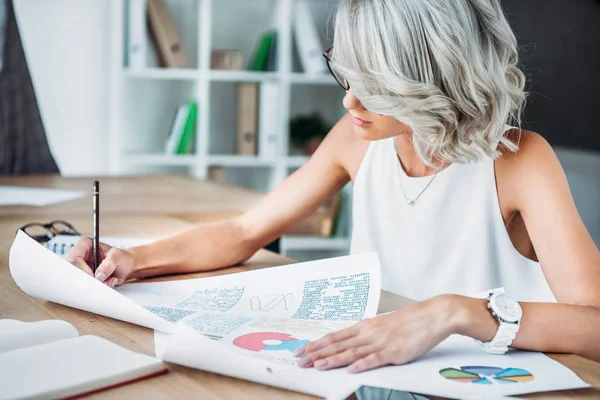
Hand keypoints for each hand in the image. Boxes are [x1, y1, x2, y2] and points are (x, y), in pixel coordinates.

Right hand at [67, 236, 134, 286]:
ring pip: (79, 281)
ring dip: (95, 284)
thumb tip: (99, 275)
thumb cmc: (122, 258)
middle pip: (73, 271)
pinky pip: (86, 287)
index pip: (74, 256)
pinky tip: (108, 282)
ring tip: (109, 280)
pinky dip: (97, 288)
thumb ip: (109, 263)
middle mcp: (81, 256)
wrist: (128, 267)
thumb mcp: (118, 256)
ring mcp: (82, 268)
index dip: (81, 268)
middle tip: (101, 281)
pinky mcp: (86, 278)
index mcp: (86, 245)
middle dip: (89, 278)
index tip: (92, 275)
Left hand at [294, 295, 460, 372]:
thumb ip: (367, 334)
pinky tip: (351, 369)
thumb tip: (350, 343)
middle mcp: (369, 333)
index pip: (335, 336)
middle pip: (338, 344)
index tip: (302, 349)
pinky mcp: (395, 351)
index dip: (317, 344)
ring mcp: (381, 342)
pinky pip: (375, 359)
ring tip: (317, 365)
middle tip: (300, 360)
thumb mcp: (383, 324)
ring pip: (352, 352)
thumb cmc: (409, 321)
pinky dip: (362, 364)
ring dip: (333, 359)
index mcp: (365, 326)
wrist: (432, 315)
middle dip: (317, 353)